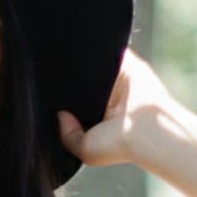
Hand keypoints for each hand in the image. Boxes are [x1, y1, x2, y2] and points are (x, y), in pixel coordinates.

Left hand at [57, 47, 180, 168]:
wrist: (147, 129)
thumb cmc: (119, 144)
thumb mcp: (85, 149)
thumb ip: (67, 135)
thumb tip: (60, 116)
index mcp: (101, 119)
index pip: (78, 103)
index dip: (63, 99)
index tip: (49, 96)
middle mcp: (110, 99)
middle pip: (85, 83)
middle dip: (71, 81)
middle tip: (52, 78)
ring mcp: (120, 81)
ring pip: (97, 65)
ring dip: (85, 62)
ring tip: (64, 62)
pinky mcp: (129, 64)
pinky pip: (111, 50)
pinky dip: (100, 47)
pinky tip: (84, 49)